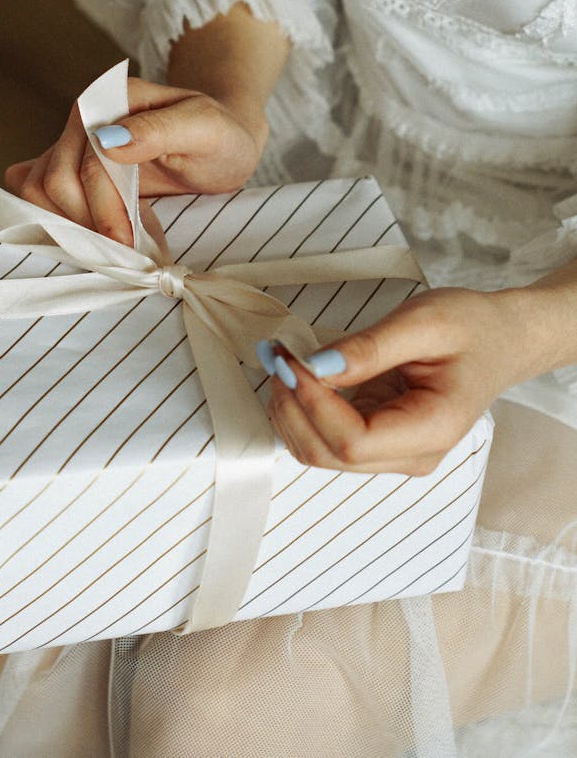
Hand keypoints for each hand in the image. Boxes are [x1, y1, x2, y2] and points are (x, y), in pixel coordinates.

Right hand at [4, 77, 267, 246]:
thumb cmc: (219, 136)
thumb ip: (161, 129)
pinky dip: (53, 220)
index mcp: (111, 99)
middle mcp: (83, 118)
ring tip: (111, 242)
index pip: (87, 162)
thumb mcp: (206, 129)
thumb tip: (108, 140)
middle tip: (125, 249)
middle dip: (87, 222)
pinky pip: (34, 193)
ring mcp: (71, 144)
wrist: (220, 144)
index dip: (104, 209)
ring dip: (67, 225)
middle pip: (54, 181)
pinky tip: (88, 233)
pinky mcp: (70, 168)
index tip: (129, 242)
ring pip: (36, 190)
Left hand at [265, 286, 540, 475]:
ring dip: (289, 408)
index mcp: (432, 430)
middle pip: (327, 454)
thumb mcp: (425, 322)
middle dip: (291, 406)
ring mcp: (393, 453)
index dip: (312, 404)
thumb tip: (315, 366)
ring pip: (318, 451)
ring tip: (284, 358)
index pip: (351, 442)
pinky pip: (325, 437)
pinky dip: (301, 407)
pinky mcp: (378, 440)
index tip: (291, 360)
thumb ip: (370, 348)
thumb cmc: (472, 328)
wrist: (500, 340)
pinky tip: (297, 372)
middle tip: (277, 353)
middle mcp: (411, 455)